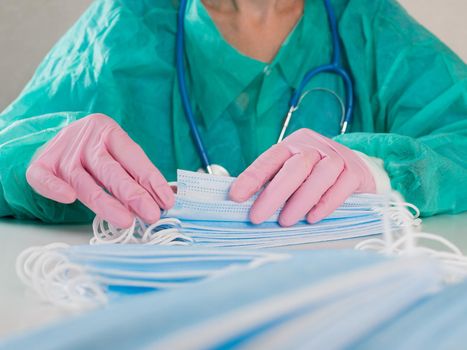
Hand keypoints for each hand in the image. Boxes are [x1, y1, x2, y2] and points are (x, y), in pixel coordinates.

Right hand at [26, 114, 173, 227]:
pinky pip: (45, 179)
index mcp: (109, 132)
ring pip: (84, 181)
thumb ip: (134, 173)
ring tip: (126, 220)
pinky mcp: (41, 165)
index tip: (166, 202)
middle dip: (134, 194)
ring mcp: (62, 153)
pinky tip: (68, 198)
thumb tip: (162, 201)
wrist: (55, 136)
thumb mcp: (116, 152)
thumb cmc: (95, 149)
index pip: (134, 157)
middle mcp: (86, 141)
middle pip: (111, 170)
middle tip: (151, 214)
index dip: (151, 180)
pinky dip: (55, 188)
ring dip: (106, 203)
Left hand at [229, 128, 375, 225]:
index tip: (235, 197)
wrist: (356, 168)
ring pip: (320, 175)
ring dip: (300, 200)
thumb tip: (242, 203)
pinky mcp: (355, 172)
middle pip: (295, 166)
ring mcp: (337, 157)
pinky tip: (312, 217)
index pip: (269, 159)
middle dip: (274, 193)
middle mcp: (314, 147)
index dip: (252, 178)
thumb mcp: (290, 173)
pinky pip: (341, 187)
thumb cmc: (314, 175)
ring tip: (285, 221)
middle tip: (257, 217)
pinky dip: (326, 204)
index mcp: (292, 145)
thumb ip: (271, 183)